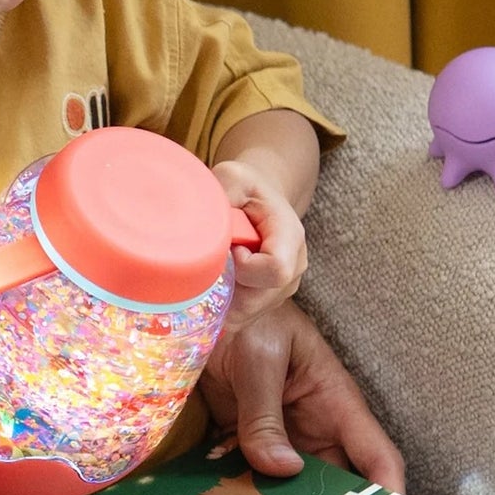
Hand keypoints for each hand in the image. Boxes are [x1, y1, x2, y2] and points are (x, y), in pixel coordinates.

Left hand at [200, 300, 404, 491]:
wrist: (207, 306)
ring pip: (294, 488)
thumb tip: (280, 469)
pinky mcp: (248, 441)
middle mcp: (314, 428)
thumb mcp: (259, 360)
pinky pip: (254, 477)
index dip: (388, 494)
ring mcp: (282, 437)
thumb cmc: (250, 317)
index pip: (376, 457)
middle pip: (336, 485)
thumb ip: (264, 414)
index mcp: (336, 404)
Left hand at [213, 158, 308, 330]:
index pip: (275, 268)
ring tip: (206, 278)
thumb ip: (223, 192)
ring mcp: (283, 286)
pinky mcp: (268, 298)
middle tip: (205, 271)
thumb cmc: (244, 187)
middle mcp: (294, 265)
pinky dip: (221, 312)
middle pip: (260, 300)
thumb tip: (200, 217)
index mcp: (289, 236)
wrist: (258, 199)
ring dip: (221, 304)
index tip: (227, 251)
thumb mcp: (233, 177)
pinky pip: (244, 317)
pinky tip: (207, 294)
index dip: (246, 267)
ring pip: (250, 314)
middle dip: (226, 293)